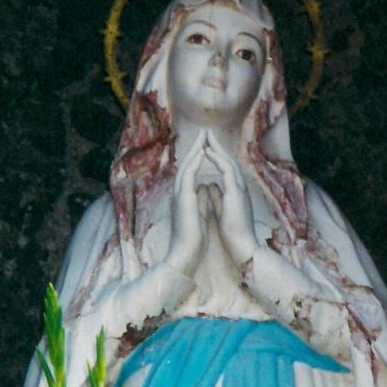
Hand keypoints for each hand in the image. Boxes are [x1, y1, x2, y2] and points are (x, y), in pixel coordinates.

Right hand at [167, 132, 211, 277]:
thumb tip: (206, 187)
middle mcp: (180, 194)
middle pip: (187, 164)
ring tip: (203, 136)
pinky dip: (195, 162)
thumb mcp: (201, 214)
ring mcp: (179, 195)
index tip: (207, 145)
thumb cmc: (193, 240)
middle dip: (196, 148)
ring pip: (186, 166)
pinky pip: (188, 175)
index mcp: (185, 198)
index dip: (199, 158)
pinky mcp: (183, 199)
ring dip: (195, 149)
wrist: (185, 255)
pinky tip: (202, 151)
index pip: (192, 172)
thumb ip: (202, 199)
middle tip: (204, 132)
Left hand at [203, 132, 258, 266]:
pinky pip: (227, 170)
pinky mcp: (237, 193)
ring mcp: (240, 189)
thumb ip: (217, 197)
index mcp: (235, 192)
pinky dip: (217, 159)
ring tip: (205, 136)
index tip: (205, 146)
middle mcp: (239, 187)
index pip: (225, 169)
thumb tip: (210, 186)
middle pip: (227, 161)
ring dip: (216, 148)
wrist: (243, 247)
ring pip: (228, 161)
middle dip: (216, 146)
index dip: (215, 156)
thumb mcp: (222, 211)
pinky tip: (207, 151)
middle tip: (206, 133)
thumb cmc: (233, 234)